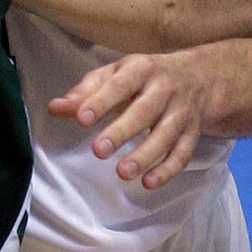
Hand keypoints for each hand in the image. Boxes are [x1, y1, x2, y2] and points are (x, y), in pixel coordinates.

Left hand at [48, 52, 206, 189]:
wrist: (197, 77)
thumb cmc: (143, 77)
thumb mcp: (115, 75)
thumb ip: (85, 92)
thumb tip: (54, 108)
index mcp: (141, 69)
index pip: (119, 85)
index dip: (100, 102)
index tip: (81, 120)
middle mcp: (165, 89)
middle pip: (144, 112)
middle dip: (121, 132)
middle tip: (98, 150)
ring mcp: (182, 111)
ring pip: (165, 135)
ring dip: (145, 155)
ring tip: (122, 172)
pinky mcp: (193, 133)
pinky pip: (183, 153)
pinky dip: (168, 170)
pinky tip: (148, 183)